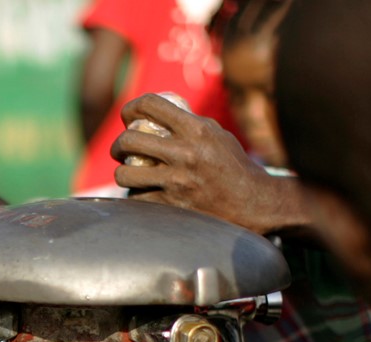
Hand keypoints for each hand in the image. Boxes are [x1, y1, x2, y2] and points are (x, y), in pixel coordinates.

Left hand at [109, 93, 308, 234]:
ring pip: (125, 175)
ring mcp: (177, 182)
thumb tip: (154, 112)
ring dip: (122, 173)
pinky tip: (142, 193)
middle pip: (129, 140)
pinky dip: (135, 196)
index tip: (127, 117)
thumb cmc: (232, 165)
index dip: (130, 108)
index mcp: (196, 129)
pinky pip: (137, 198)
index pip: (150, 105)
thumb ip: (187, 122)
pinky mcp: (172, 206)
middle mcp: (185, 153)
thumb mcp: (215, 134)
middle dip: (118, 145)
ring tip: (128, 174)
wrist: (252, 202)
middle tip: (121, 150)